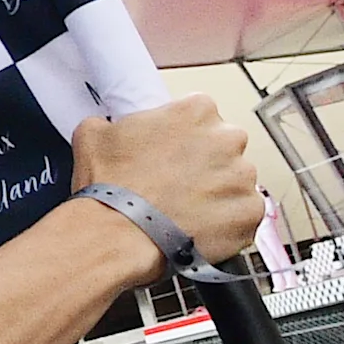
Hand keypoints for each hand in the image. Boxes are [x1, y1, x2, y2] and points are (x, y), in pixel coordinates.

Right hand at [72, 95, 261, 272]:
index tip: (175, 157)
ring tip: (187, 213)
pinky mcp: (249, 213)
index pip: (201, 118)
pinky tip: (200, 230)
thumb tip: (111, 129)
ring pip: (236, 183)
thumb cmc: (110, 187)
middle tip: (180, 186)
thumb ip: (114, 123)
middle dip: (207, 166)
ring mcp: (243, 177)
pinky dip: (227, 225)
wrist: (117, 234)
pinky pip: (244, 217)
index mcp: (197, 110)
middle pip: (225, 148)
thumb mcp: (95, 135)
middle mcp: (228, 138)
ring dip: (218, 195)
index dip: (186, 140)